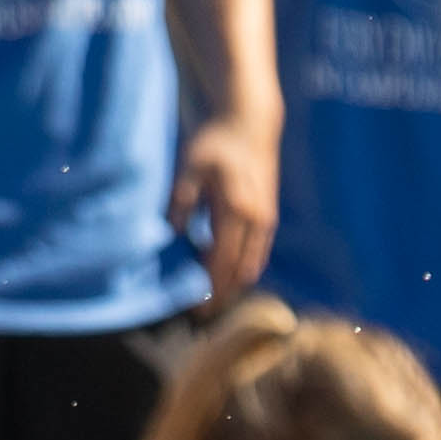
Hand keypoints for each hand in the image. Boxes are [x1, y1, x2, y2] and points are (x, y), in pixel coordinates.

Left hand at [172, 108, 276, 298]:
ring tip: (212, 299)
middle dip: (221, 295)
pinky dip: (242, 269)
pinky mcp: (268, 216)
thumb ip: (181, 202)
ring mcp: (266, 219)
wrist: (249, 123)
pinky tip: (225, 274)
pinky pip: (257, 253)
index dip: (208, 287)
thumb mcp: (189, 168)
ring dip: (232, 285)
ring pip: (251, 265)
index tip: (193, 308)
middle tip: (201, 316)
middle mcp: (256, 220)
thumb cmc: (215, 142)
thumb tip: (172, 236)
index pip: (221, 262)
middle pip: (238, 271)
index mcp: (235, 210)